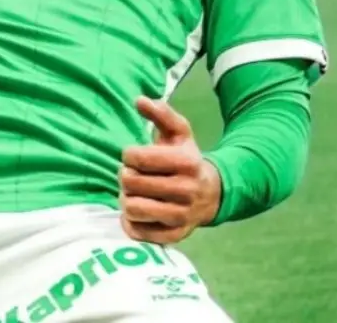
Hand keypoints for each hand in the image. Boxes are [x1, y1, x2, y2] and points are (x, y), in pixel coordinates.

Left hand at [118, 97, 221, 244]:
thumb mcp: (179, 133)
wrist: (212, 193)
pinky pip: (138, 233)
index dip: (128, 155)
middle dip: (125, 176)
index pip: (137, 158)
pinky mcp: (174, 236)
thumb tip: (139, 100)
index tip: (134, 156)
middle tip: (131, 175)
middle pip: (131, 183)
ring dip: (126, 199)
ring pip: (132, 209)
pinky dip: (131, 222)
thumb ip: (161, 114)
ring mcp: (181, 216)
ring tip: (134, 193)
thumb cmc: (186, 159)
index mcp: (187, 162)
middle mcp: (186, 191)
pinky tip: (138, 211)